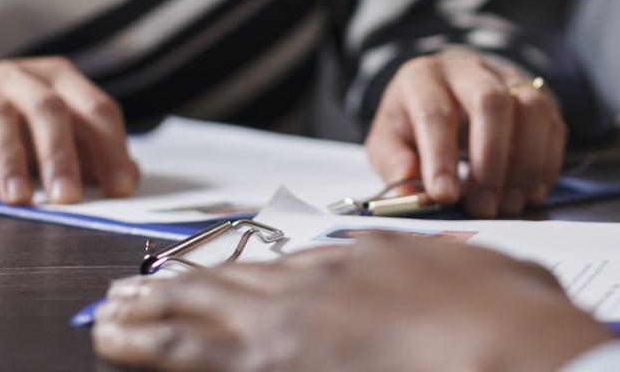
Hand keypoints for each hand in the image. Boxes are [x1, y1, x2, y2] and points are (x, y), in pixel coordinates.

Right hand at [0, 58, 137, 205]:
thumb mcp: (48, 123)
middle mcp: (21, 77)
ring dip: (10, 158)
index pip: (96, 109)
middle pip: (49, 109)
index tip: (120, 189)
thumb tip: (128, 176)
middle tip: (68, 197)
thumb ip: (86, 146)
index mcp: (58, 78)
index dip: (111, 148)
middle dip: (61, 154)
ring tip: (19, 198)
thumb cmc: (5, 110)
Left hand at [93, 234, 612, 371]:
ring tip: (109, 319)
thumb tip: (424, 270)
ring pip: (203, 316)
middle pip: (233, 285)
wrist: (508, 346)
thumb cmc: (510, 315)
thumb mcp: (480, 272)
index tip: (217, 280)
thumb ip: (434, 272)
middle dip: (176, 291)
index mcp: (368, 258)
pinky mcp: (280, 364)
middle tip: (125, 294)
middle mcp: (322, 284)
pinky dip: (159, 349)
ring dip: (152, 317)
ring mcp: (295, 328)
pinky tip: (127, 345)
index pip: (291, 265)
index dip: (244, 275)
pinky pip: (203, 359)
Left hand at [365, 51, 566, 216]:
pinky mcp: (537, 92)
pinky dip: (547, 162)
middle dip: (490, 160)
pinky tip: (531, 193)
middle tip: (484, 207)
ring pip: (530, 107)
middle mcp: (469, 68)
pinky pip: (552, 122)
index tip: (445, 197)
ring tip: (510, 205)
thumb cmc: (413, 120)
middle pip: (490, 101)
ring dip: (525, 163)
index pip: (435, 112)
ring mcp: (508, 76)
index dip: (440, 156)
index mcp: (423, 77)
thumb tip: (412, 195)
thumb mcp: (389, 139)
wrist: (445, 85)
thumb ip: (395, 165)